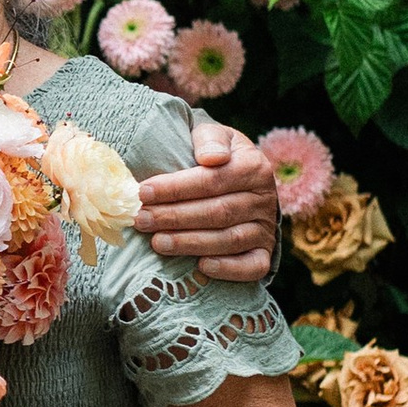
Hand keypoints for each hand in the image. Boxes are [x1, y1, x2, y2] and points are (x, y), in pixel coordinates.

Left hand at [137, 122, 279, 281]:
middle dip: (175, 217)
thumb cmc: (216, 158)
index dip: (176, 188)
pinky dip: (228, 269)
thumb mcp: (214, 137)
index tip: (144, 192)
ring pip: (229, 240)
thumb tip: (211, 158)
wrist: (242, 180)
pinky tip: (202, 267)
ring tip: (157, 242)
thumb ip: (210, 140)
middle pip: (217, 212)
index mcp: (254, 167)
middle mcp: (264, 199)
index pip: (212, 180)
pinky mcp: (263, 254)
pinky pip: (252, 267)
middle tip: (142, 220)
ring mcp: (266, 229)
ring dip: (191, 243)